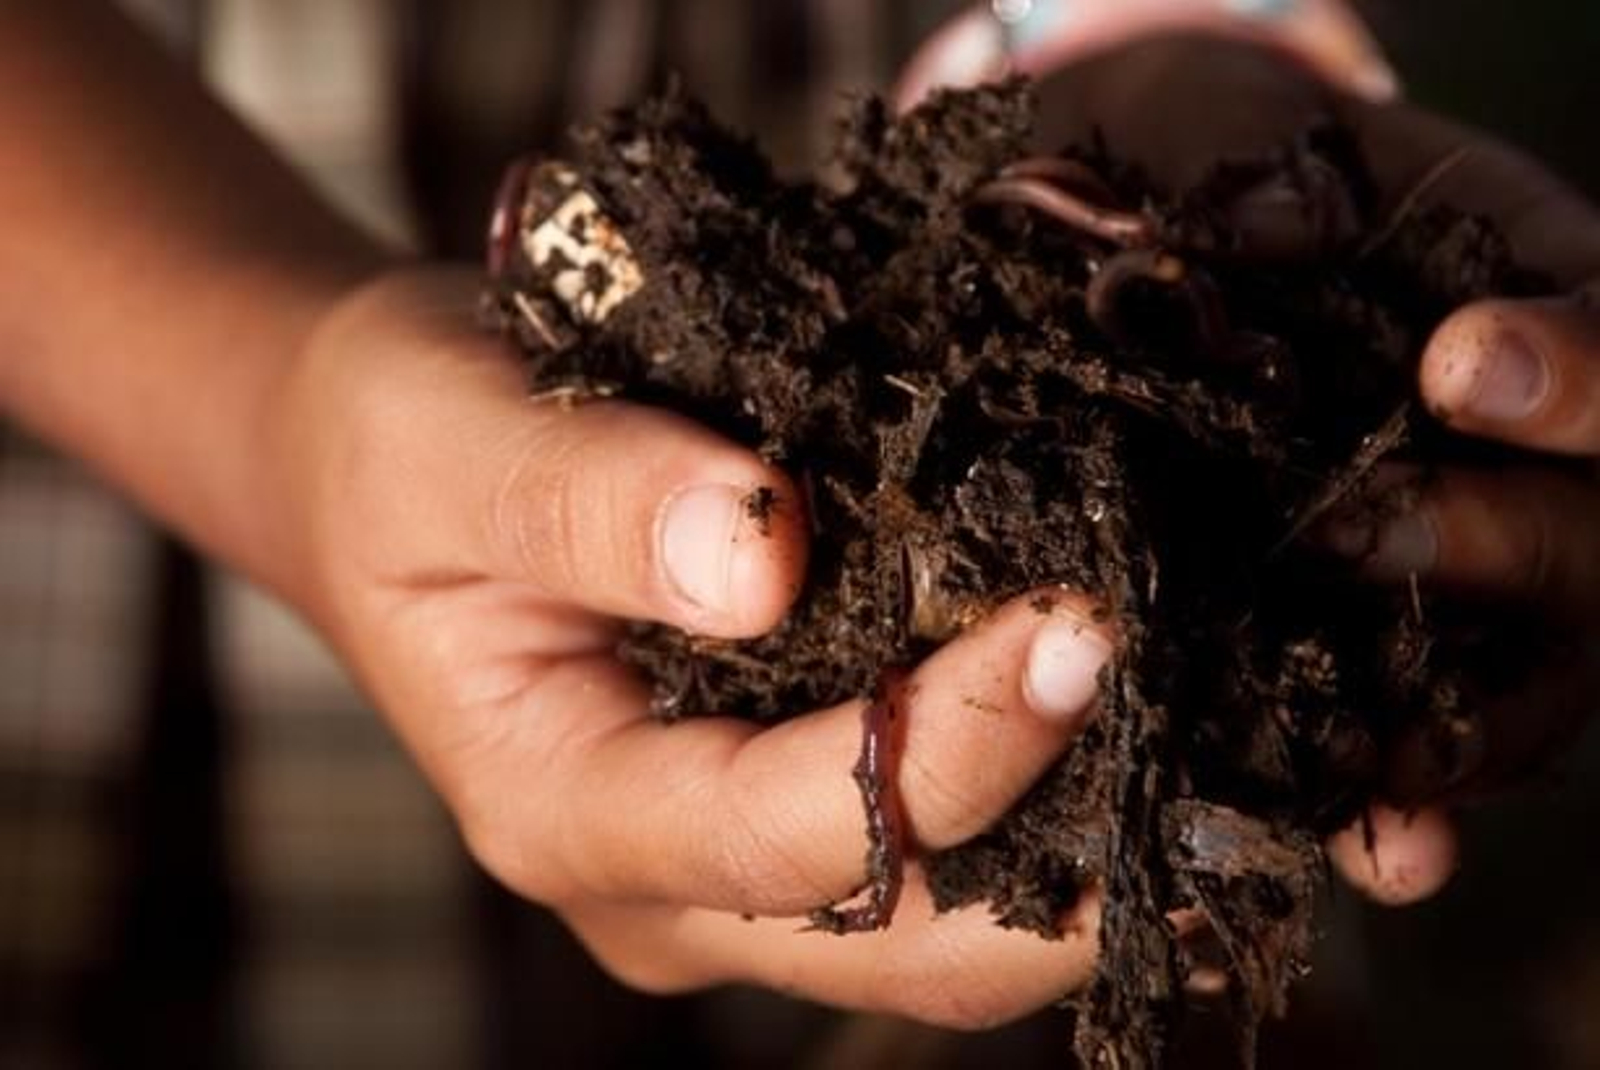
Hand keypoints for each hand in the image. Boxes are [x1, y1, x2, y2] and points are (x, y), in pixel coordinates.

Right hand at [270, 266, 1139, 1028]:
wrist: (391, 467)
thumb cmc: (402, 449)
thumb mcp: (453, 444)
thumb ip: (591, 502)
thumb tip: (760, 557)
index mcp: (565, 807)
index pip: (786, 832)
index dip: (945, 749)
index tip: (1076, 624)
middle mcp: (666, 881)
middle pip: (904, 941)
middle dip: (1073, 850)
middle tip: (1214, 709)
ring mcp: (737, 868)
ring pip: (953, 930)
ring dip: (1101, 856)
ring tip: (1239, 744)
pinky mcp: (792, 813)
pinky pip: (954, 856)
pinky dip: (1067, 807)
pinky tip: (1167, 729)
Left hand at [1032, 37, 1599, 874]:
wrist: (1144, 231)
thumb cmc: (1210, 165)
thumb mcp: (1235, 142)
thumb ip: (1264, 189)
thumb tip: (1261, 250)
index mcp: (1547, 318)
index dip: (1571, 376)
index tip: (1453, 365)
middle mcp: (1536, 466)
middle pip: (1592, 545)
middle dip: (1495, 543)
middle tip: (1352, 537)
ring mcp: (1471, 579)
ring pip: (1529, 674)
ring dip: (1463, 723)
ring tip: (1384, 761)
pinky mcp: (1368, 658)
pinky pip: (1418, 739)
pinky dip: (1396, 800)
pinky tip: (1368, 843)